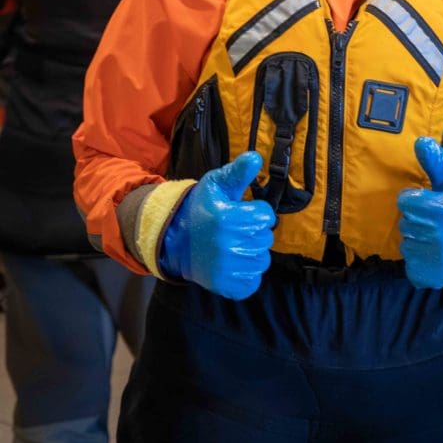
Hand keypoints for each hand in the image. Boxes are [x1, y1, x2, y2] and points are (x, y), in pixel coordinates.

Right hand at [159, 151, 274, 299]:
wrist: (176, 240)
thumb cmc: (201, 208)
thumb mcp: (216, 184)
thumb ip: (238, 171)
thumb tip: (256, 157)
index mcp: (226, 217)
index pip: (266, 216)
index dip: (257, 212)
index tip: (244, 212)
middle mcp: (227, 244)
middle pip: (265, 238)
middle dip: (255, 232)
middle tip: (238, 230)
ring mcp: (226, 268)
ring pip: (262, 261)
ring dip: (253, 253)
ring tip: (236, 245)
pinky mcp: (225, 285)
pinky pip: (253, 282)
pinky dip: (248, 274)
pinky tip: (236, 263)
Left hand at [398, 136, 442, 288]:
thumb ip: (436, 160)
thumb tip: (420, 141)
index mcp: (442, 209)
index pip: (405, 201)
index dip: (416, 199)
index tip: (431, 202)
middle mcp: (439, 235)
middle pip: (405, 223)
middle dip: (417, 219)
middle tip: (438, 220)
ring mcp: (437, 259)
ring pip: (406, 245)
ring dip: (418, 240)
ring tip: (438, 236)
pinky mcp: (436, 277)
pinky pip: (411, 267)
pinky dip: (419, 261)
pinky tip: (435, 254)